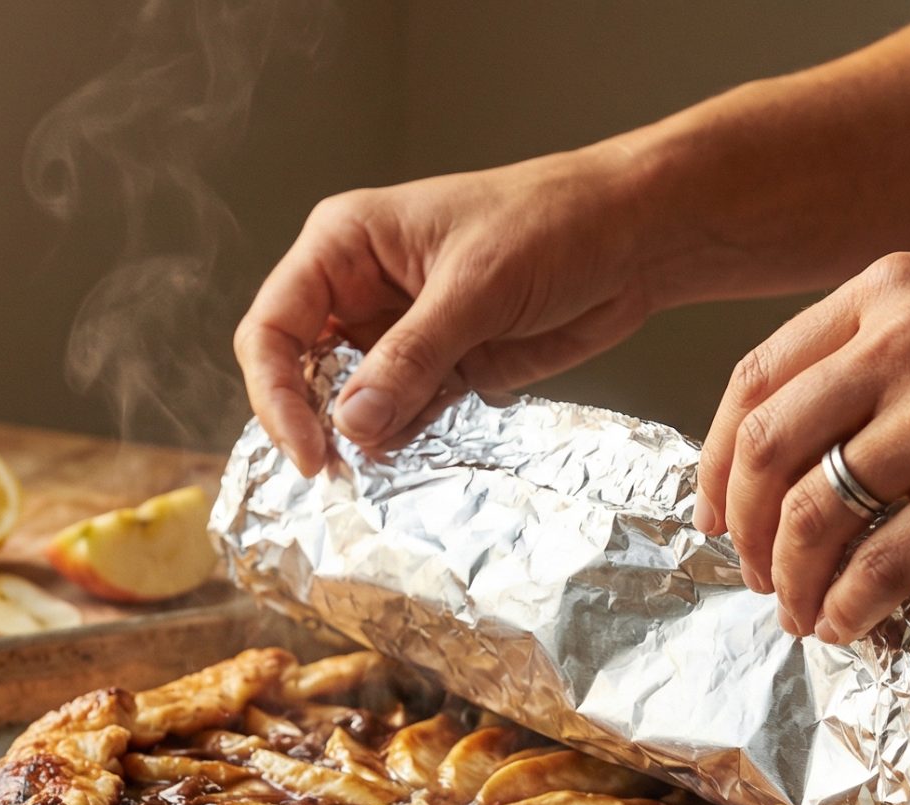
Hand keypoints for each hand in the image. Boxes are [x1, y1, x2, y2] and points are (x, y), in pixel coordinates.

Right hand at [236, 144, 667, 474]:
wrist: (635, 238)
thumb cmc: (555, 222)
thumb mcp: (476, 288)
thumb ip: (409, 357)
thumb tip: (351, 423)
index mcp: (345, 244)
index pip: (273, 327)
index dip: (276, 394)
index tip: (309, 452)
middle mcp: (359, 288)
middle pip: (299, 370)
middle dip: (315, 423)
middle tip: (337, 477)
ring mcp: (397, 331)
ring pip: (348, 401)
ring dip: (361, 440)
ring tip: (382, 472)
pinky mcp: (438, 365)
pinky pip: (398, 415)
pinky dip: (401, 443)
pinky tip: (412, 459)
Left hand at [696, 253, 909, 641]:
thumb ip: (881, 362)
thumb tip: (791, 459)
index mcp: (893, 292)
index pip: (754, 380)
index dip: (714, 461)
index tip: (714, 513)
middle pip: (764, 448)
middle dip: (741, 527)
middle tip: (752, 574)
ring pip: (809, 512)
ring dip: (788, 579)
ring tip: (799, 610)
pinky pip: (878, 566)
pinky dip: (845, 607)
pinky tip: (848, 625)